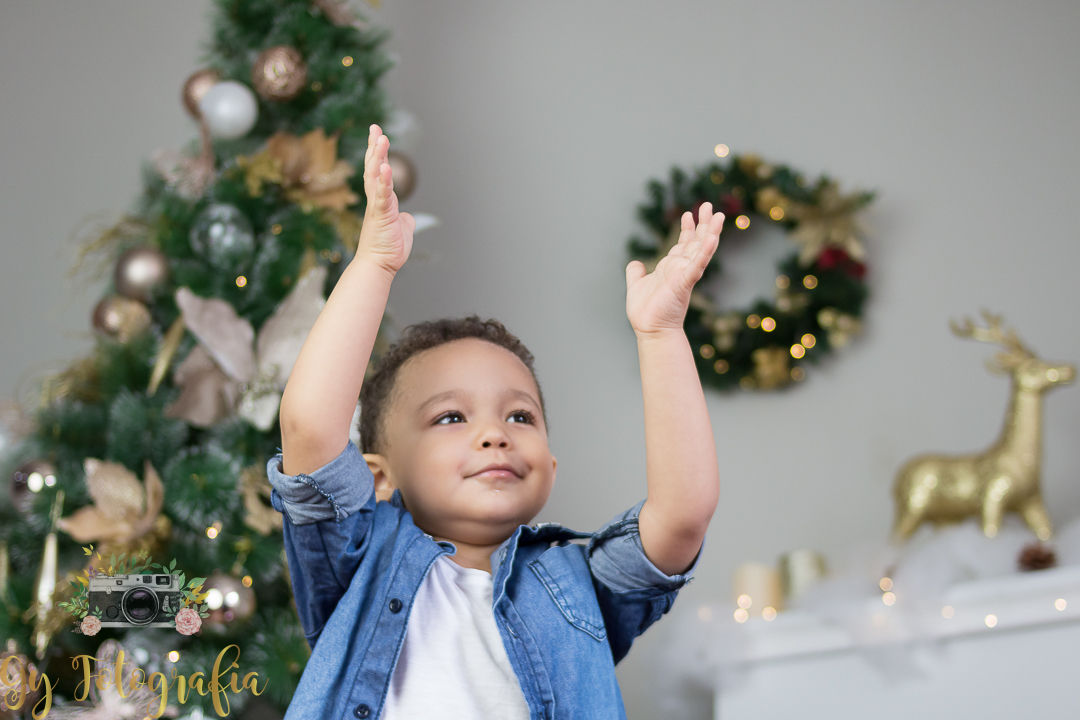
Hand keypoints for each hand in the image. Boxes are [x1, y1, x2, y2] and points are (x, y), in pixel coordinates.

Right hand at [358, 124, 415, 274]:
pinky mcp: (382, 216)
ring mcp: (378, 207)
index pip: (377, 172)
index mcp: (381, 201)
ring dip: (378, 157)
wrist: (378, 266)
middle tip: (375, 128)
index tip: (377, 135)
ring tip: (381, 139)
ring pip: (375, 177)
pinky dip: (383, 181)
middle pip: (373, 168)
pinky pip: (382, 196)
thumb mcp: (401, 229)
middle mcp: (376, 200)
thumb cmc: (388, 249)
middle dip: (375, 147)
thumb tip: (406, 217)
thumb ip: (403, 219)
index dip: (377, 153)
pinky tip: (384, 167)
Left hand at [625, 203, 723, 336]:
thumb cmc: (645, 311)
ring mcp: (685, 274)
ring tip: (718, 216)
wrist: (649, 329)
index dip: (687, 229)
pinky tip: (712, 238)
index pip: (683, 244)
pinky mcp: (685, 282)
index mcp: (671, 267)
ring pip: (701, 249)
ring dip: (710, 232)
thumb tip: (635, 263)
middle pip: (696, 242)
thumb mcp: (636, 285)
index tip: (688, 214)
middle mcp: (681, 268)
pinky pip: (697, 264)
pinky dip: (705, 251)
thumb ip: (636, 273)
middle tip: (709, 206)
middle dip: (703, 224)